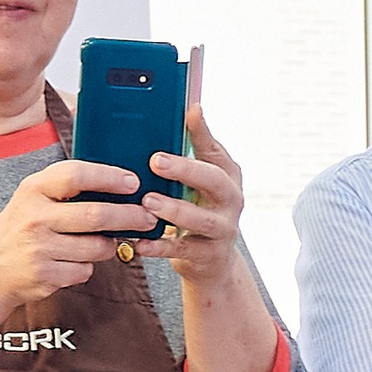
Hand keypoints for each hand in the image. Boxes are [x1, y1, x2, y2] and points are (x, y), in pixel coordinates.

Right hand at [0, 160, 154, 317]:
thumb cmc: (21, 227)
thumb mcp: (33, 198)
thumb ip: (67, 187)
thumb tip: (122, 182)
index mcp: (33, 189)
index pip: (76, 175)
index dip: (109, 177)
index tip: (133, 182)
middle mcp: (34, 217)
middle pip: (96, 215)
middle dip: (130, 217)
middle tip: (148, 217)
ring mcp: (38, 248)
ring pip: (97, 247)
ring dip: (109, 246)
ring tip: (106, 242)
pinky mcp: (44, 276)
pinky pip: (85, 271)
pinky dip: (87, 267)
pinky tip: (72, 261)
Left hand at [137, 109, 248, 294]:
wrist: (213, 261)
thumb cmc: (200, 210)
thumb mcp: (200, 181)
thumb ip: (191, 151)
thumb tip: (184, 111)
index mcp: (227, 176)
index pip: (217, 150)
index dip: (204, 131)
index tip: (190, 111)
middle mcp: (231, 200)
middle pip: (215, 181)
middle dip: (186, 170)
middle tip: (156, 161)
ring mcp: (223, 229)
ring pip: (201, 219)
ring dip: (173, 209)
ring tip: (147, 202)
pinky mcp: (209, 255)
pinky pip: (184, 249)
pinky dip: (161, 246)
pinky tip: (141, 242)